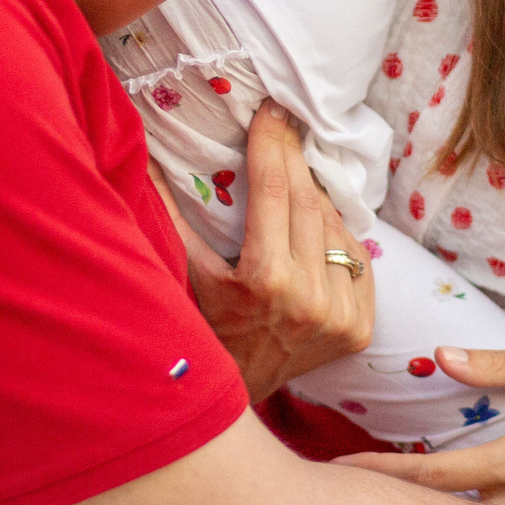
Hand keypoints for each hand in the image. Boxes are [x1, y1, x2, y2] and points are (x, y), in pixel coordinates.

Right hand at [159, 101, 371, 398]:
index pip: (273, 191)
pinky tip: (316, 225)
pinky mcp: (359, 328)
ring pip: (336, 227)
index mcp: (264, 281)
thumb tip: (145, 157)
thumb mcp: (185, 274)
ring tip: (295, 178)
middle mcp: (310, 299)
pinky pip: (356, 259)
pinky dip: (337, 236)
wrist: (234, 395)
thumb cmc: (202, 330)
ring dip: (316, 197)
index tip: (271, 109)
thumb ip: (168, 215)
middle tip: (285, 124)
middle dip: (294, 157)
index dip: (271, 143)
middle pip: (308, 202)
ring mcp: (340, 316)